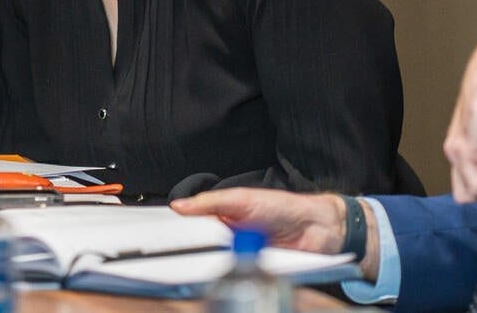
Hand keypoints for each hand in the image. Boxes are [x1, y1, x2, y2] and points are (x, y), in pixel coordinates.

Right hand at [172, 189, 380, 280]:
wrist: (318, 229)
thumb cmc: (283, 207)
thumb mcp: (243, 199)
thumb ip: (211, 202)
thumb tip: (179, 206)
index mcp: (221, 216)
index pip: (192, 226)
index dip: (177, 232)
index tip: (158, 238)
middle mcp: (227, 238)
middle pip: (200, 248)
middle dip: (188, 252)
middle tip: (173, 256)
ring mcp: (239, 256)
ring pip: (215, 265)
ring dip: (208, 266)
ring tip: (195, 266)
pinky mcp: (252, 272)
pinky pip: (234, 277)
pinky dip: (227, 276)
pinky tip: (221, 274)